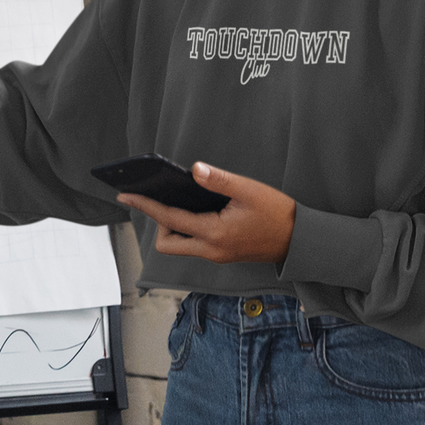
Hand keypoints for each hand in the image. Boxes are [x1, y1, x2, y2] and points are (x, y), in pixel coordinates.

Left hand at [116, 162, 296, 264]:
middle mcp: (211, 249)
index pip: (170, 220)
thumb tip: (193, 170)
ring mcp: (216, 255)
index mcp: (214, 233)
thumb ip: (218, 180)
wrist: (298, 239)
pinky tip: (197, 210)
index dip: (146, 206)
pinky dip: (188, 229)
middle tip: (164, 199)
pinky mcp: (222, 254)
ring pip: (181, 246)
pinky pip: (195, 244)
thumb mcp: (248, 190)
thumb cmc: (276, 214)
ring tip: (183, 201)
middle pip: (168, 243)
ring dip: (173, 227)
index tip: (127, 196)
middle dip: (159, 223)